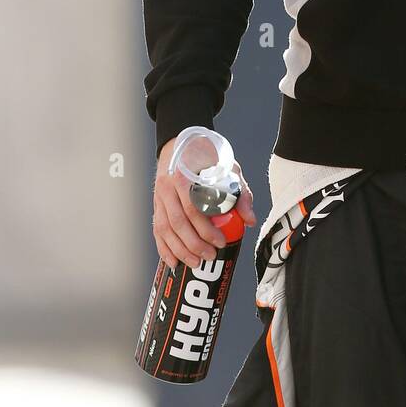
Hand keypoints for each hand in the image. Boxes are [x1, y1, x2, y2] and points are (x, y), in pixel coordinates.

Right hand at [153, 137, 257, 268]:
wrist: (182, 144)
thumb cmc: (208, 158)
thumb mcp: (229, 169)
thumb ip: (240, 193)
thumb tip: (249, 220)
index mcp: (185, 176)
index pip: (193, 209)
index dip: (206, 230)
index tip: (221, 242)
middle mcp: (168, 187)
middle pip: (178, 223)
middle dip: (194, 245)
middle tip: (210, 257)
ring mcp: (159, 197)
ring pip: (165, 230)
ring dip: (180, 250)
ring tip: (196, 262)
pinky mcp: (156, 205)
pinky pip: (157, 230)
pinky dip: (164, 248)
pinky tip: (173, 261)